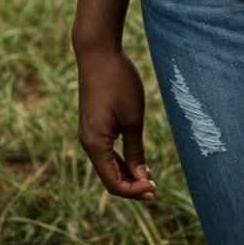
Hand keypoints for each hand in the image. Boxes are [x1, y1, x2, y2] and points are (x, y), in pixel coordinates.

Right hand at [76, 47, 156, 200]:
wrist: (98, 53)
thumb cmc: (118, 83)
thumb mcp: (132, 119)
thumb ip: (135, 151)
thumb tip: (141, 178)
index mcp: (95, 146)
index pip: (113, 183)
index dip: (134, 191)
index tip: (155, 190)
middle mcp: (88, 143)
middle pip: (109, 177)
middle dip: (132, 185)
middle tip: (155, 188)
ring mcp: (89, 133)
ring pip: (107, 164)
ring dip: (127, 173)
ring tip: (150, 176)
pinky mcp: (93, 124)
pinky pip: (105, 150)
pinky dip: (121, 158)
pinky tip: (136, 157)